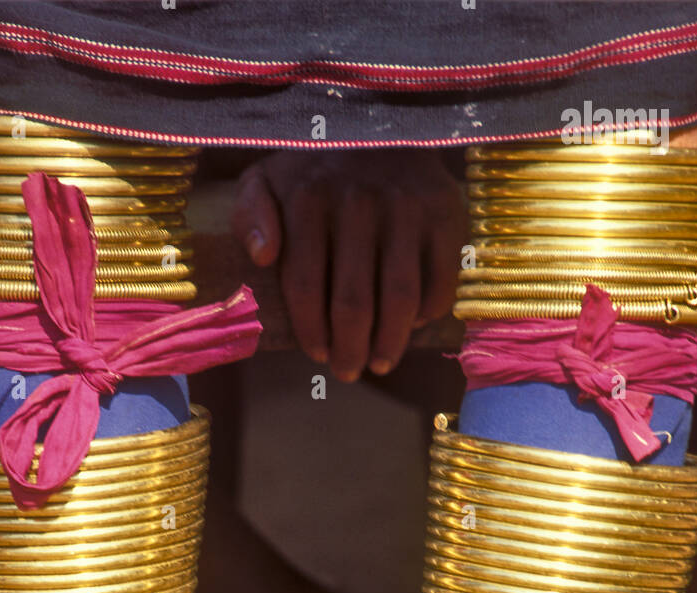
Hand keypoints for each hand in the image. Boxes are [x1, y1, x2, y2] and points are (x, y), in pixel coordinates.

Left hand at [231, 149, 464, 381]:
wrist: (383, 117)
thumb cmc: (316, 166)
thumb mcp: (268, 177)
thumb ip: (250, 213)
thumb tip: (261, 256)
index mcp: (309, 198)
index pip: (305, 285)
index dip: (310, 330)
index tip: (317, 354)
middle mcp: (359, 201)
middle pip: (354, 302)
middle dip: (350, 349)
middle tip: (348, 372)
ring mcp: (406, 207)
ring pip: (399, 298)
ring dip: (390, 343)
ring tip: (380, 362)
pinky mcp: (445, 211)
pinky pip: (440, 281)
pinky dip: (428, 313)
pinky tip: (413, 324)